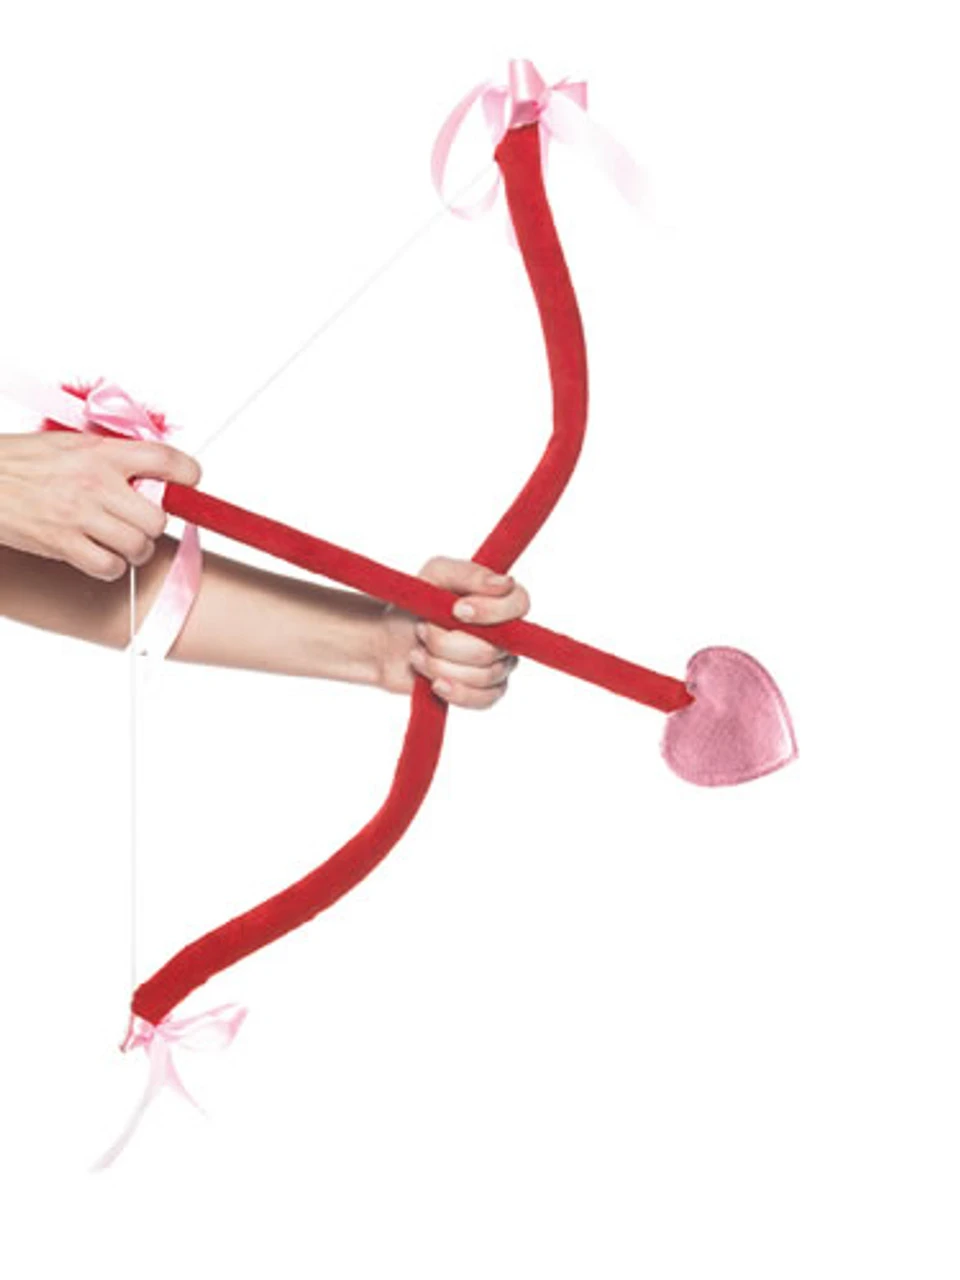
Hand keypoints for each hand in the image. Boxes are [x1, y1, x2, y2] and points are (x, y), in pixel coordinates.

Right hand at [0, 431, 201, 580]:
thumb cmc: (19, 462)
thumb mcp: (68, 443)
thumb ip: (110, 454)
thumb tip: (150, 469)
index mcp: (101, 452)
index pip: (166, 459)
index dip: (189, 475)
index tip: (190, 483)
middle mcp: (96, 482)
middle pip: (158, 517)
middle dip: (153, 525)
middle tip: (138, 522)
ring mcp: (80, 514)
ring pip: (139, 546)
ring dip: (135, 550)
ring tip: (118, 542)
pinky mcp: (62, 543)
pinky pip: (109, 567)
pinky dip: (110, 567)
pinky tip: (98, 556)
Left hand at [378, 555, 530, 707]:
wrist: (387, 639)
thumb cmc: (415, 603)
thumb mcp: (434, 575)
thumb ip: (469, 574)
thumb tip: (504, 584)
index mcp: (499, 600)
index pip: (519, 604)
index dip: (490, 611)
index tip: (456, 610)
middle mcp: (506, 633)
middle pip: (491, 649)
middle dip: (445, 643)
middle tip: (422, 630)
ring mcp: (498, 665)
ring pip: (482, 675)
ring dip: (440, 665)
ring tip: (418, 653)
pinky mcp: (484, 691)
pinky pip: (484, 699)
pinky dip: (454, 691)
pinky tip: (435, 683)